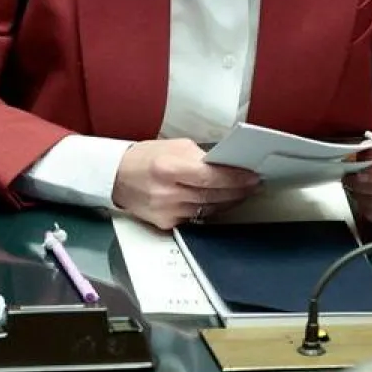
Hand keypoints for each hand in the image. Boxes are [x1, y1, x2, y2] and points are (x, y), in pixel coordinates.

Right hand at [111, 139, 261, 229]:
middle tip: (254, 185)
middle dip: (238, 190)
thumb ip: (202, 158)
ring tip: (243, 192)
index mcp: (168, 169)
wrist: (117, 177)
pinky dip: (212, 209)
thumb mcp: (175, 147)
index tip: (253, 177)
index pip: (211, 177)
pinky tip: (223, 201)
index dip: (236, 179)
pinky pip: (197, 217)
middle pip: (213, 195)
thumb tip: (229, 166)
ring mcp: (166, 212)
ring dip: (229, 201)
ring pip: (208, 209)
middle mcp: (167, 193)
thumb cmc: (147, 157)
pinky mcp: (166, 224)